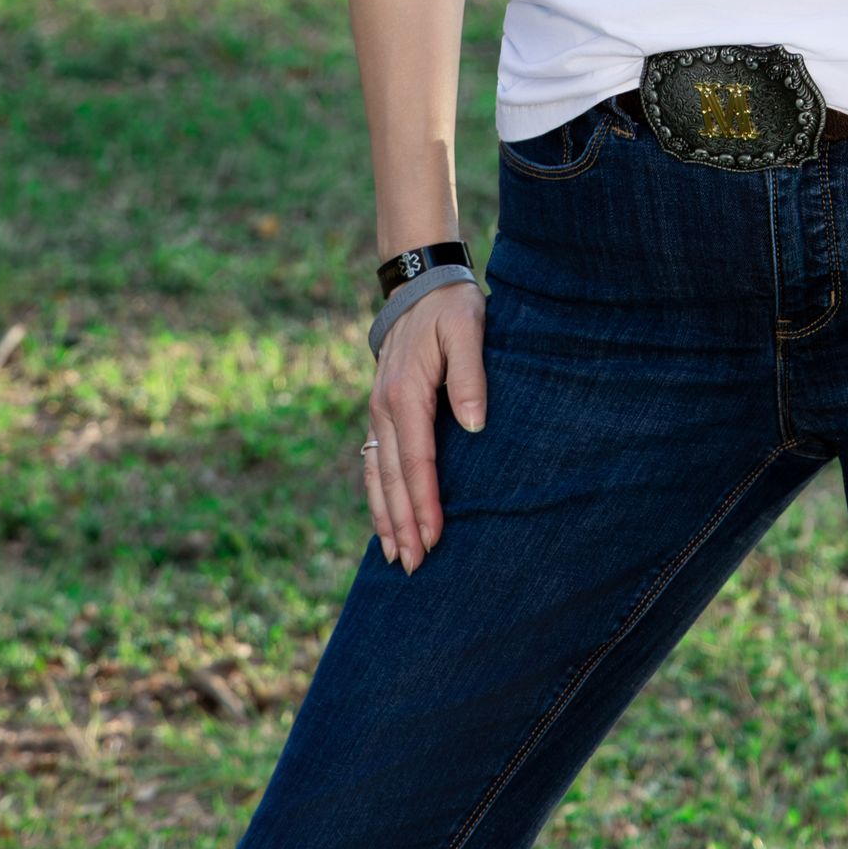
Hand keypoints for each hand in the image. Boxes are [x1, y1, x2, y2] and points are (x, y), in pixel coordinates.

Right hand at [363, 281, 486, 569]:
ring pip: (376, 474)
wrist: (419, 282)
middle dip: (402, 524)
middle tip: (414, 567)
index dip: (425, 503)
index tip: (434, 539)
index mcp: (405, 394)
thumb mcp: (467, 329)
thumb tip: (474, 424)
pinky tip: (383, 520)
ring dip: (385, 517)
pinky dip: (376, 494)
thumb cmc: (449, 307)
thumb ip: (469, 375)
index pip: (417, 461)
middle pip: (392, 478)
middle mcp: (384, 408)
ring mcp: (377, 411)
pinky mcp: (380, 410)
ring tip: (394, 557)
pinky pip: (373, 460)